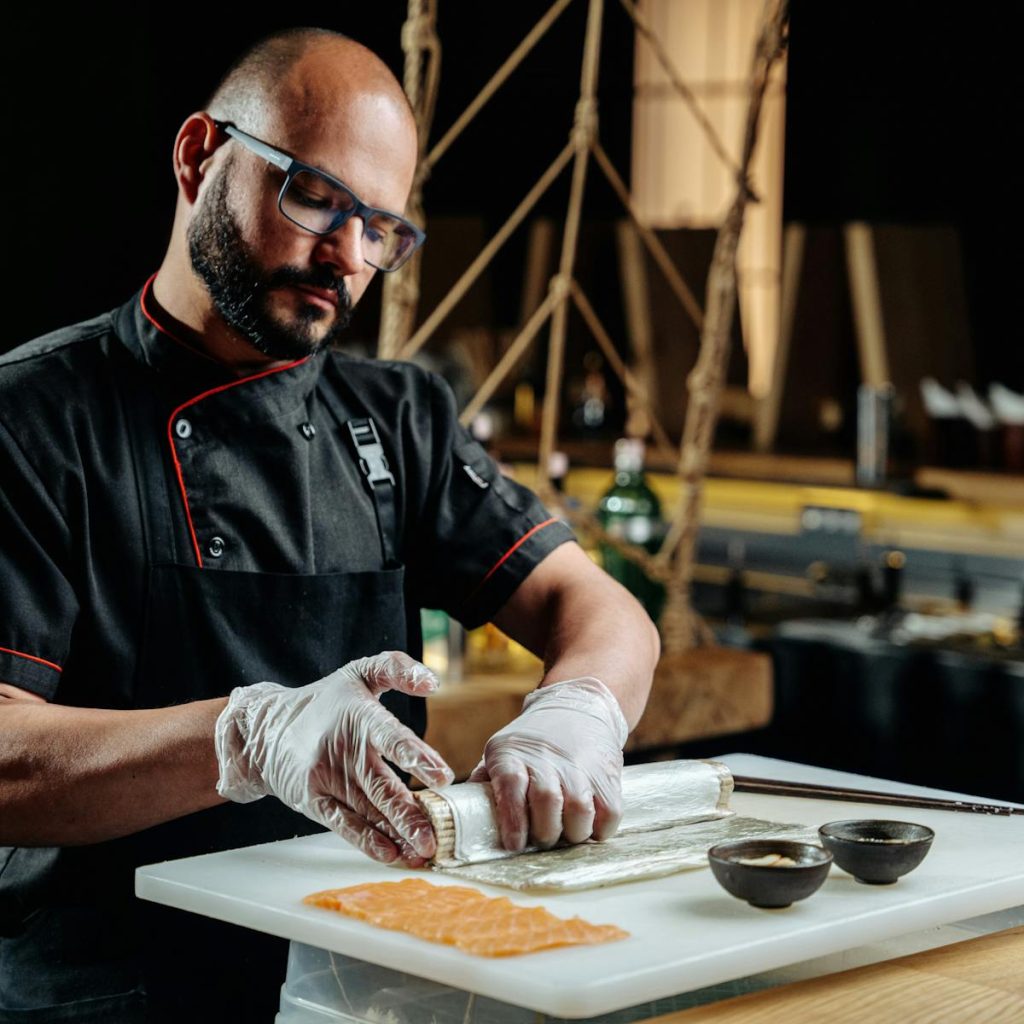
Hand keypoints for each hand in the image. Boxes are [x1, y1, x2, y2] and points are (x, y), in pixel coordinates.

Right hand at [214, 651, 453, 864]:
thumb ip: (397, 668)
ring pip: (366, 811)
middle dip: (409, 812)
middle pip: (380, 785)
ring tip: (423, 851)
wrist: (266, 728)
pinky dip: (367, 842)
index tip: (442, 776)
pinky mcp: (314, 802)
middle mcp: (342, 751)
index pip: (390, 737)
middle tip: (435, 834)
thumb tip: (431, 682)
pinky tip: (390, 854)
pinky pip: (344, 825)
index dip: (416, 757)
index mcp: (359, 716)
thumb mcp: (359, 672)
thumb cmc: (327, 701)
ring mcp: (326, 780)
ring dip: (396, 833)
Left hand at [469, 677, 627, 851]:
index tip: (514, 844)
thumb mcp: (503, 750)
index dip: (513, 819)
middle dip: (545, 832)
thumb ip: (486, 781)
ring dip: (573, 833)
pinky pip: (609, 813)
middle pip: (547, 802)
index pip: (511, 786)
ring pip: (579, 810)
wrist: (578, 706)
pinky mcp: (607, 776)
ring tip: (566, 833)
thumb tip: (462, 814)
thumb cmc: (533, 740)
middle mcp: (547, 758)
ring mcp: (580, 766)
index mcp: (513, 753)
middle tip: (542, 839)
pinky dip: (600, 830)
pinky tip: (589, 826)